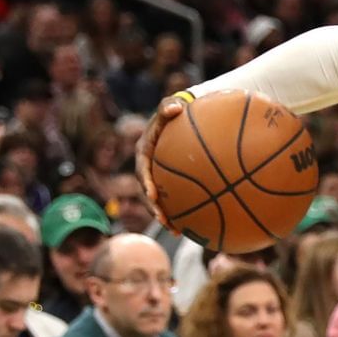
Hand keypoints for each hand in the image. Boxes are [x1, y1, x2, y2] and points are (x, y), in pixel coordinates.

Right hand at [138, 94, 189, 223]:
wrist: (181, 117)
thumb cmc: (177, 110)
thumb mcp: (171, 105)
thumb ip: (169, 106)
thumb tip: (174, 108)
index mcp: (144, 152)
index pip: (142, 170)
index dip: (146, 184)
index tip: (152, 195)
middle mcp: (148, 167)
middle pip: (147, 192)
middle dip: (154, 208)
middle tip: (163, 220)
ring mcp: (158, 176)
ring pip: (159, 200)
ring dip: (166, 217)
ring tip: (176, 231)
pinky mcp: (169, 181)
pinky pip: (175, 198)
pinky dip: (182, 211)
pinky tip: (195, 225)